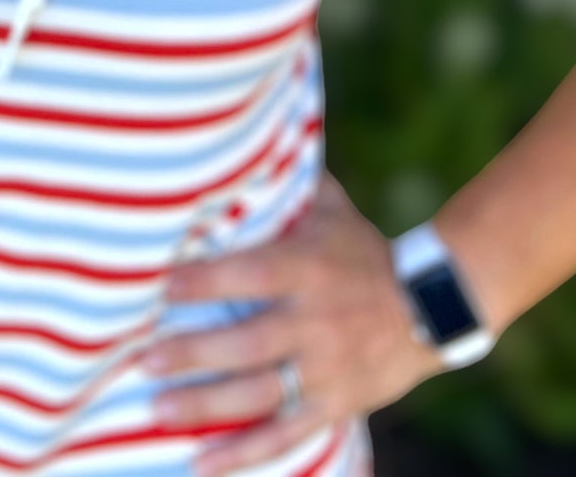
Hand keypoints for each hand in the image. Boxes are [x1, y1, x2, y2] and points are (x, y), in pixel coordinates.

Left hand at [145, 172, 444, 475]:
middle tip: (143, 359)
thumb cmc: (364, 250)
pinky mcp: (333, 405)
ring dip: (204, 406)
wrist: (432, 306)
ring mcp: (325, 369)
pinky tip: (201, 464)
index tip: (161, 286)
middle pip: (245, 344)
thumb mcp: (331, 209)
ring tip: (156, 409)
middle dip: (191, 354)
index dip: (204, 282)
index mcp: (308, 269)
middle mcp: (314, 322)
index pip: (248, 275)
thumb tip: (250, 132)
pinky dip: (241, 454)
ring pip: (257, 394)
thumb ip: (290, 182)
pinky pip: (282, 435)